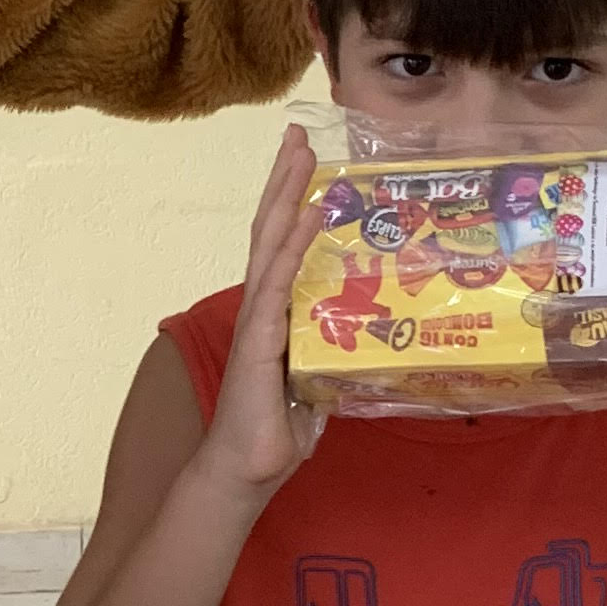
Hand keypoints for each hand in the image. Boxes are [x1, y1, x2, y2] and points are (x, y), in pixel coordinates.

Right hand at [201, 126, 329, 504]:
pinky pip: (280, 282)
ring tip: (303, 153)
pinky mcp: (259, 339)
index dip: (290, 202)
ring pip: (272, 244)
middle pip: (271, 230)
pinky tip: (311, 212)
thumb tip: (362, 349)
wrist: (244, 471)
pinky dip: (296, 243)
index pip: (280, 247)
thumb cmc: (274, 434)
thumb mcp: (317, 387)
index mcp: (274, 313)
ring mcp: (258, 319)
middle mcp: (262, 307)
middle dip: (286, 180)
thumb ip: (332, 361)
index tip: (304, 161)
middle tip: (301, 134)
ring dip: (288, 195)